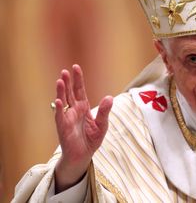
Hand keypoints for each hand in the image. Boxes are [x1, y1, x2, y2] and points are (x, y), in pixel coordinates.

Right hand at [53, 64, 112, 192]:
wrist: (83, 156)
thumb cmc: (92, 139)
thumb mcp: (102, 124)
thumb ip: (104, 111)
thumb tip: (110, 97)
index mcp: (83, 107)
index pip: (80, 90)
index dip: (78, 79)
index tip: (75, 67)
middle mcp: (74, 110)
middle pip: (70, 93)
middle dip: (68, 82)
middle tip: (65, 71)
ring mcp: (67, 118)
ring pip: (63, 101)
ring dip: (61, 91)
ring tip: (60, 80)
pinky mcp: (63, 128)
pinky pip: (60, 116)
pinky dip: (59, 108)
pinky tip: (58, 100)